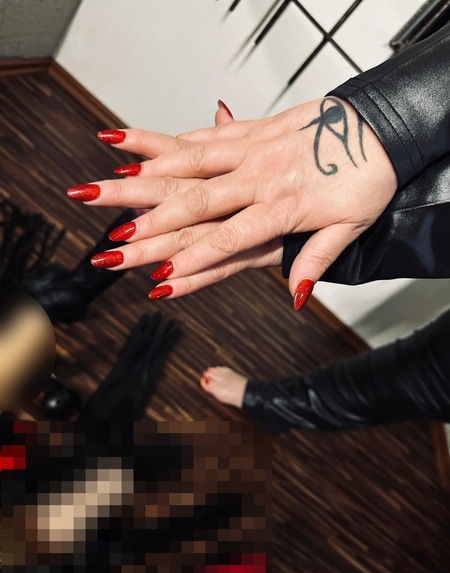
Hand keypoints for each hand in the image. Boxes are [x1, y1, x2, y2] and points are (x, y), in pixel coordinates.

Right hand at [70, 97, 396, 307]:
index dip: (192, 264)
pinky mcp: (250, 131)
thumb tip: (296, 297)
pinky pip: (203, 138)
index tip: (158, 280)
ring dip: (145, 179)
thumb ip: (315, 261)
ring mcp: (251, 152)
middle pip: (193, 204)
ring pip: (188, 167)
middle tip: (113, 240)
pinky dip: (169, 144)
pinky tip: (137, 148)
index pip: (227, 241)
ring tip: (109, 186)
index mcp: (282, 208)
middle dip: (149, 226)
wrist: (380, 128)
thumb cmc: (367, 178)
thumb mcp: (349, 228)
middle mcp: (258, 178)